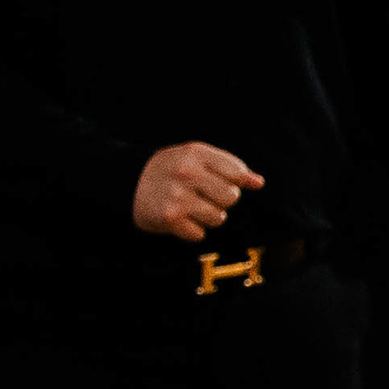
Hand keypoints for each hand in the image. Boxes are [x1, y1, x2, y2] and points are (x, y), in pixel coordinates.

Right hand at [132, 140, 261, 241]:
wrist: (129, 183)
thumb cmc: (171, 170)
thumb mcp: (196, 158)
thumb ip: (229, 167)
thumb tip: (259, 182)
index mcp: (196, 153)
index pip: (237, 173)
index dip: (235, 182)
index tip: (220, 181)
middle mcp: (187, 173)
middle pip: (231, 197)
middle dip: (222, 200)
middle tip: (203, 195)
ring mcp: (178, 196)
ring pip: (218, 218)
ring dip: (208, 217)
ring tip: (191, 207)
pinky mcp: (170, 218)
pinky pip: (200, 234)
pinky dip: (192, 230)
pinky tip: (180, 218)